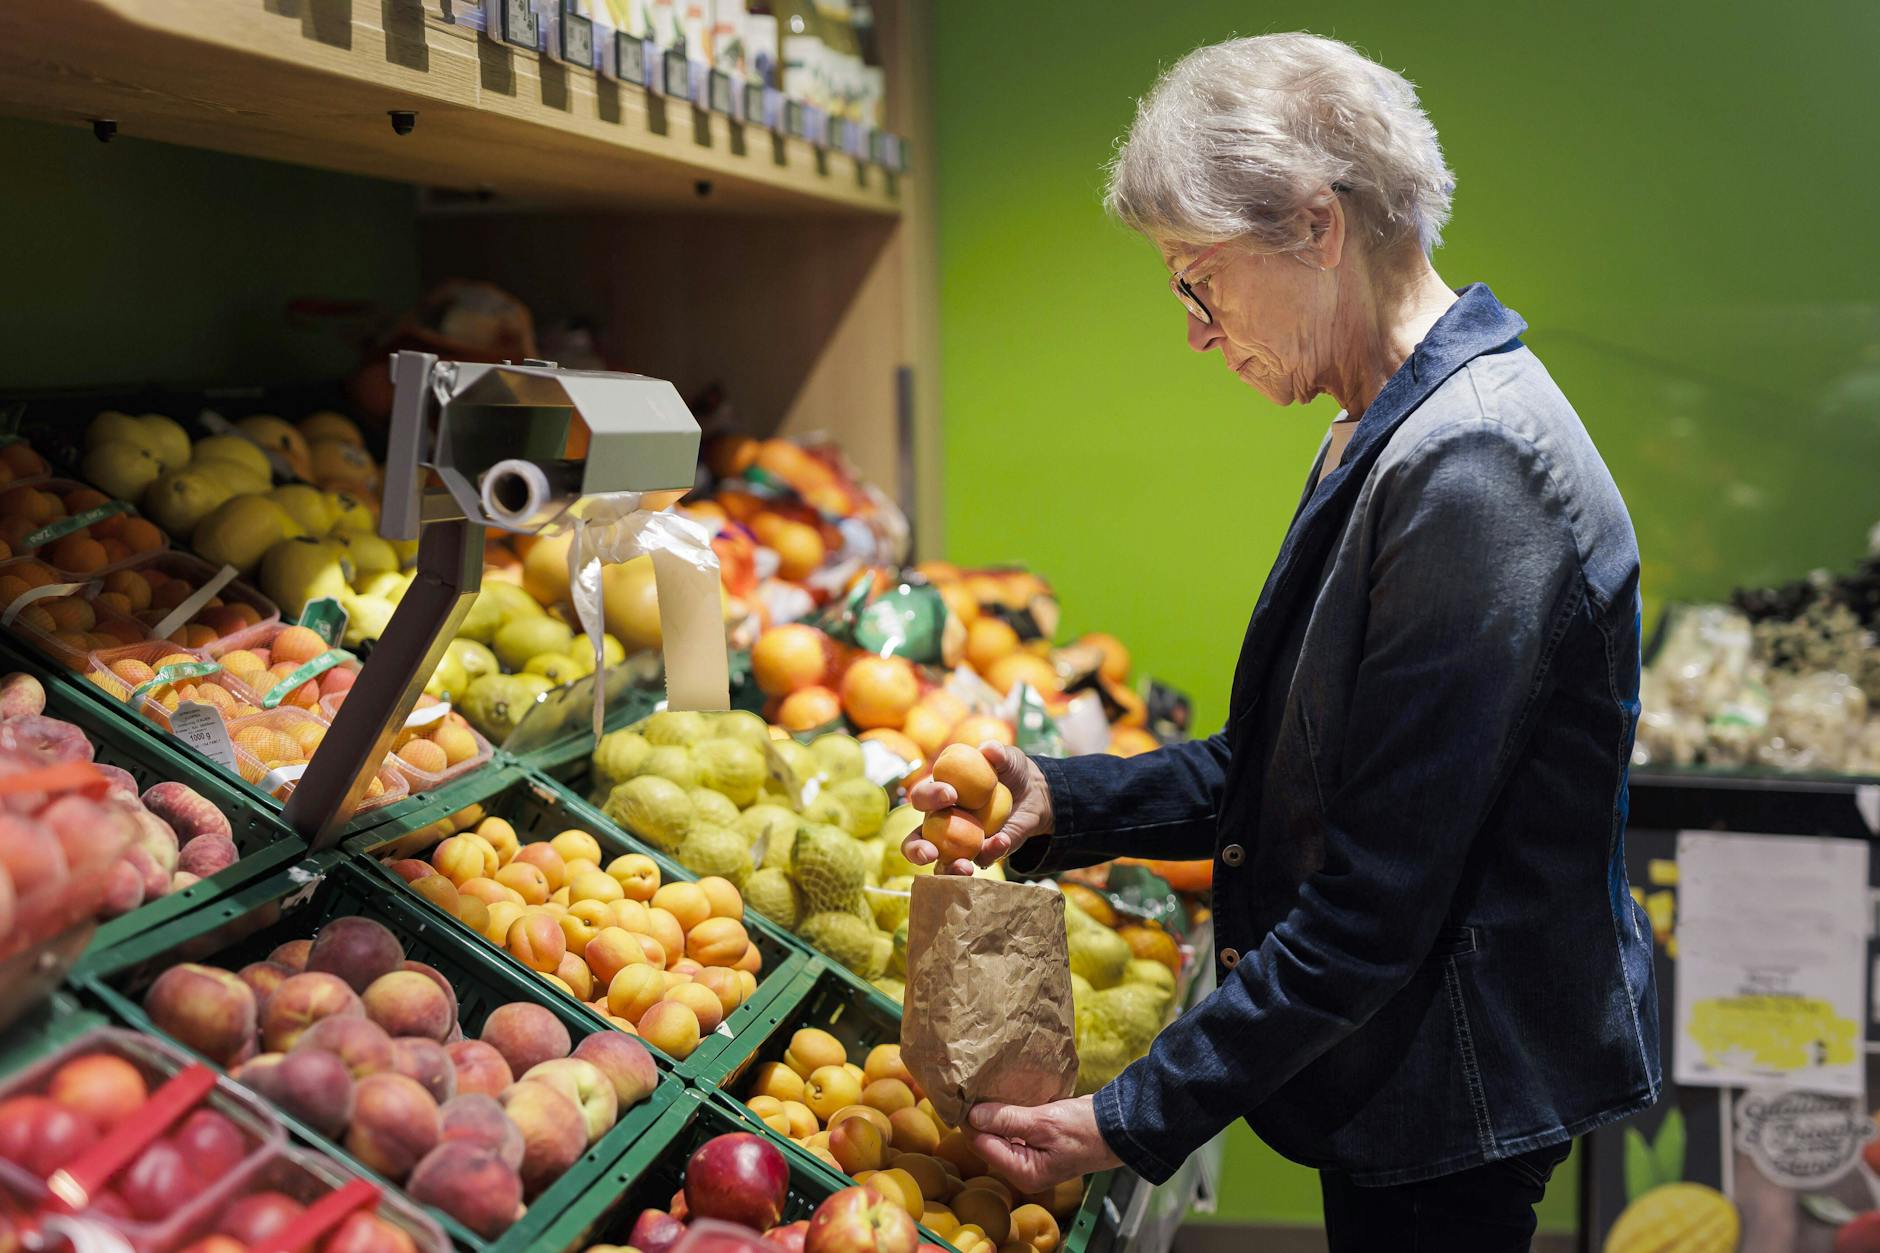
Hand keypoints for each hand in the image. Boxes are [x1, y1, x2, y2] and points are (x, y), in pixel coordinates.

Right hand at [903, 742, 1053, 875]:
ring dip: (947, 869)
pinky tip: (1002, 841)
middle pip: (916, 839)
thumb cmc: (1010, 771)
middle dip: (916, 848)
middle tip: (929, 852)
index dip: (930, 796)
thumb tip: (990, 750)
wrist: (1035, 793)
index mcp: (939, 795)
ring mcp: (960, 843)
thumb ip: (998, 753)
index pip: (922, 798)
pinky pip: (982, 859)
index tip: (951, 794)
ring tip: (963, 868)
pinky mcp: (982, 854)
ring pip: (941, 864)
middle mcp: (941, 823)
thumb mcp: (1007, 759)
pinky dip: (991, 853)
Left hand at [967, 1096, 1121, 1192]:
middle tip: (971, 1088)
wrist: (1118, 1127)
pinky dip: (1008, 1116)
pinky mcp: (1037, 1145)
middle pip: (988, 1142)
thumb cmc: (1086, 1129)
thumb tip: (972, 1116)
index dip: (970, 1120)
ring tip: (985, 1090)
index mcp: (1024, 1173)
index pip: (982, 1145)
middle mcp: (1024, 1171)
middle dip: (980, 1118)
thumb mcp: (1044, 1122)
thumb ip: (1007, 1120)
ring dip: (993, 1115)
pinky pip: (1013, 1131)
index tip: (961, 1095)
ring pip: (999, 1135)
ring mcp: (1030, 1159)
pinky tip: (1005, 1099)